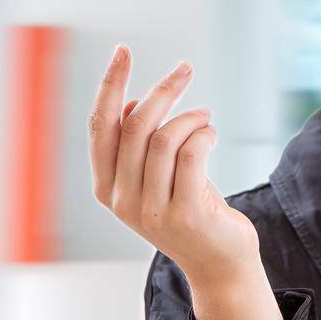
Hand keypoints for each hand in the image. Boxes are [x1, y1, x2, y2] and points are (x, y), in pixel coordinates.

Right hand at [87, 45, 259, 289]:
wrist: (219, 266)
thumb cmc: (191, 215)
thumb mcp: (156, 182)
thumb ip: (139, 150)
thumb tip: (129, 107)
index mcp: (107, 187)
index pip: (100, 125)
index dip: (110, 85)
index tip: (122, 53)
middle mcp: (123, 199)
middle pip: (133, 126)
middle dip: (160, 90)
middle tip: (184, 69)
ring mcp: (152, 208)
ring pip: (163, 137)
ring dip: (190, 116)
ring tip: (205, 115)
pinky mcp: (186, 212)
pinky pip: (192, 154)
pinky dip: (203, 133)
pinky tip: (212, 132)